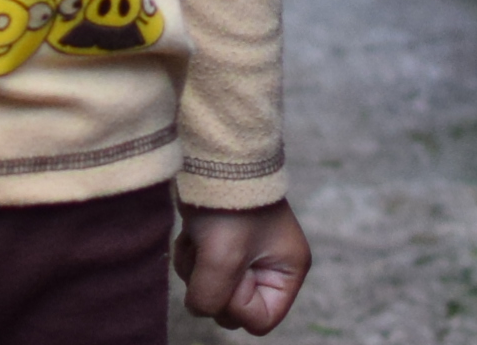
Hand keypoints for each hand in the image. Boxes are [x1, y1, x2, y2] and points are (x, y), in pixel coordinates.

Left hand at [176, 201, 308, 334]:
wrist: (210, 157)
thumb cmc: (228, 204)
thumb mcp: (221, 258)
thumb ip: (210, 298)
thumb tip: (199, 307)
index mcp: (287, 271)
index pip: (261, 320)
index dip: (238, 304)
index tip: (231, 272)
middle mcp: (269, 266)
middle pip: (232, 309)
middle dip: (212, 285)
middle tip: (211, 253)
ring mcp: (244, 255)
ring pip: (210, 290)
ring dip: (196, 268)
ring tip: (200, 238)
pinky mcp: (220, 243)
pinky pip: (199, 271)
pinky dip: (190, 255)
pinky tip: (192, 233)